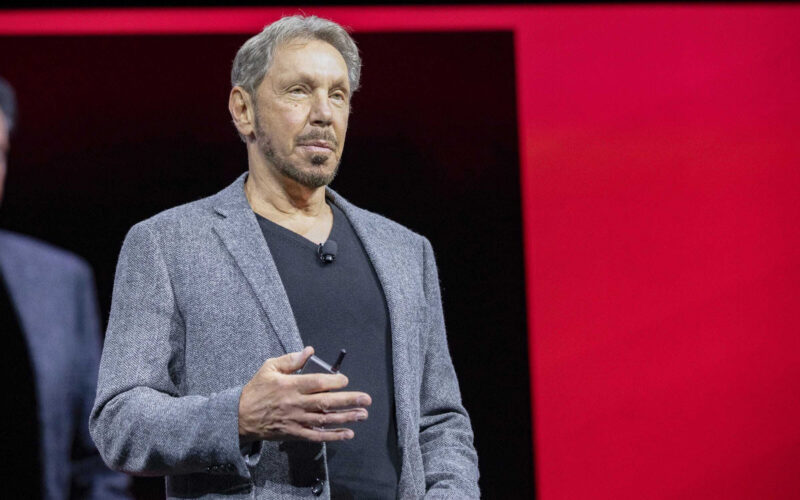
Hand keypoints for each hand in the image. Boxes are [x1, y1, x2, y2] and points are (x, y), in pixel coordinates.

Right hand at [238, 346, 370, 442]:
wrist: (240, 417)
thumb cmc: (256, 390)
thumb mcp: (269, 368)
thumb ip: (291, 360)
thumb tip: (309, 351)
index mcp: (290, 385)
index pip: (316, 383)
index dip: (333, 382)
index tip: (345, 380)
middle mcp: (295, 403)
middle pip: (326, 402)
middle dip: (348, 400)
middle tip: (366, 399)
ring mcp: (296, 420)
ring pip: (325, 420)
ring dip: (345, 418)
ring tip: (362, 415)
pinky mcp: (295, 434)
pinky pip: (317, 436)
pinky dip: (333, 436)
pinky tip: (348, 434)